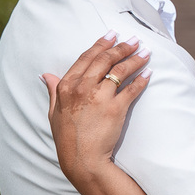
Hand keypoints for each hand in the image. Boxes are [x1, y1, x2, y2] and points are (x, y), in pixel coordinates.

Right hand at [43, 32, 150, 182]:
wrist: (82, 160)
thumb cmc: (67, 138)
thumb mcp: (53, 112)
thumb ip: (53, 91)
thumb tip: (46, 75)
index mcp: (66, 86)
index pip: (86, 57)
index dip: (100, 44)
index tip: (112, 35)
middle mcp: (82, 88)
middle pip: (105, 60)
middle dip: (121, 47)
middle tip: (134, 40)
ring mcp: (100, 97)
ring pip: (120, 71)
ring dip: (135, 59)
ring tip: (145, 52)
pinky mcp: (116, 108)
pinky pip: (131, 89)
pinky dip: (142, 79)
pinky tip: (148, 72)